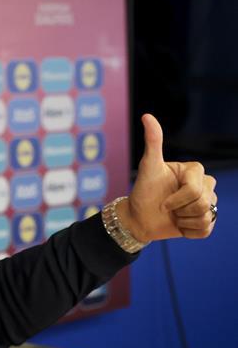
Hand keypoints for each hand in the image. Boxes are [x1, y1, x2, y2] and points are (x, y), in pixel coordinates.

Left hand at [119, 114, 217, 241]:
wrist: (138, 217)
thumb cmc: (142, 191)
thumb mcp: (147, 167)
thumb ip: (153, 142)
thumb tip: (147, 116)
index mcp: (195, 170)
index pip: (195, 189)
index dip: (176, 200)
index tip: (162, 201)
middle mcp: (205, 184)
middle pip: (203, 203)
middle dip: (180, 209)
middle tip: (166, 208)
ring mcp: (208, 203)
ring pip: (207, 217)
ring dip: (184, 221)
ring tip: (173, 215)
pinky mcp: (207, 221)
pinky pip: (205, 230)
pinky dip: (189, 232)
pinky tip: (179, 225)